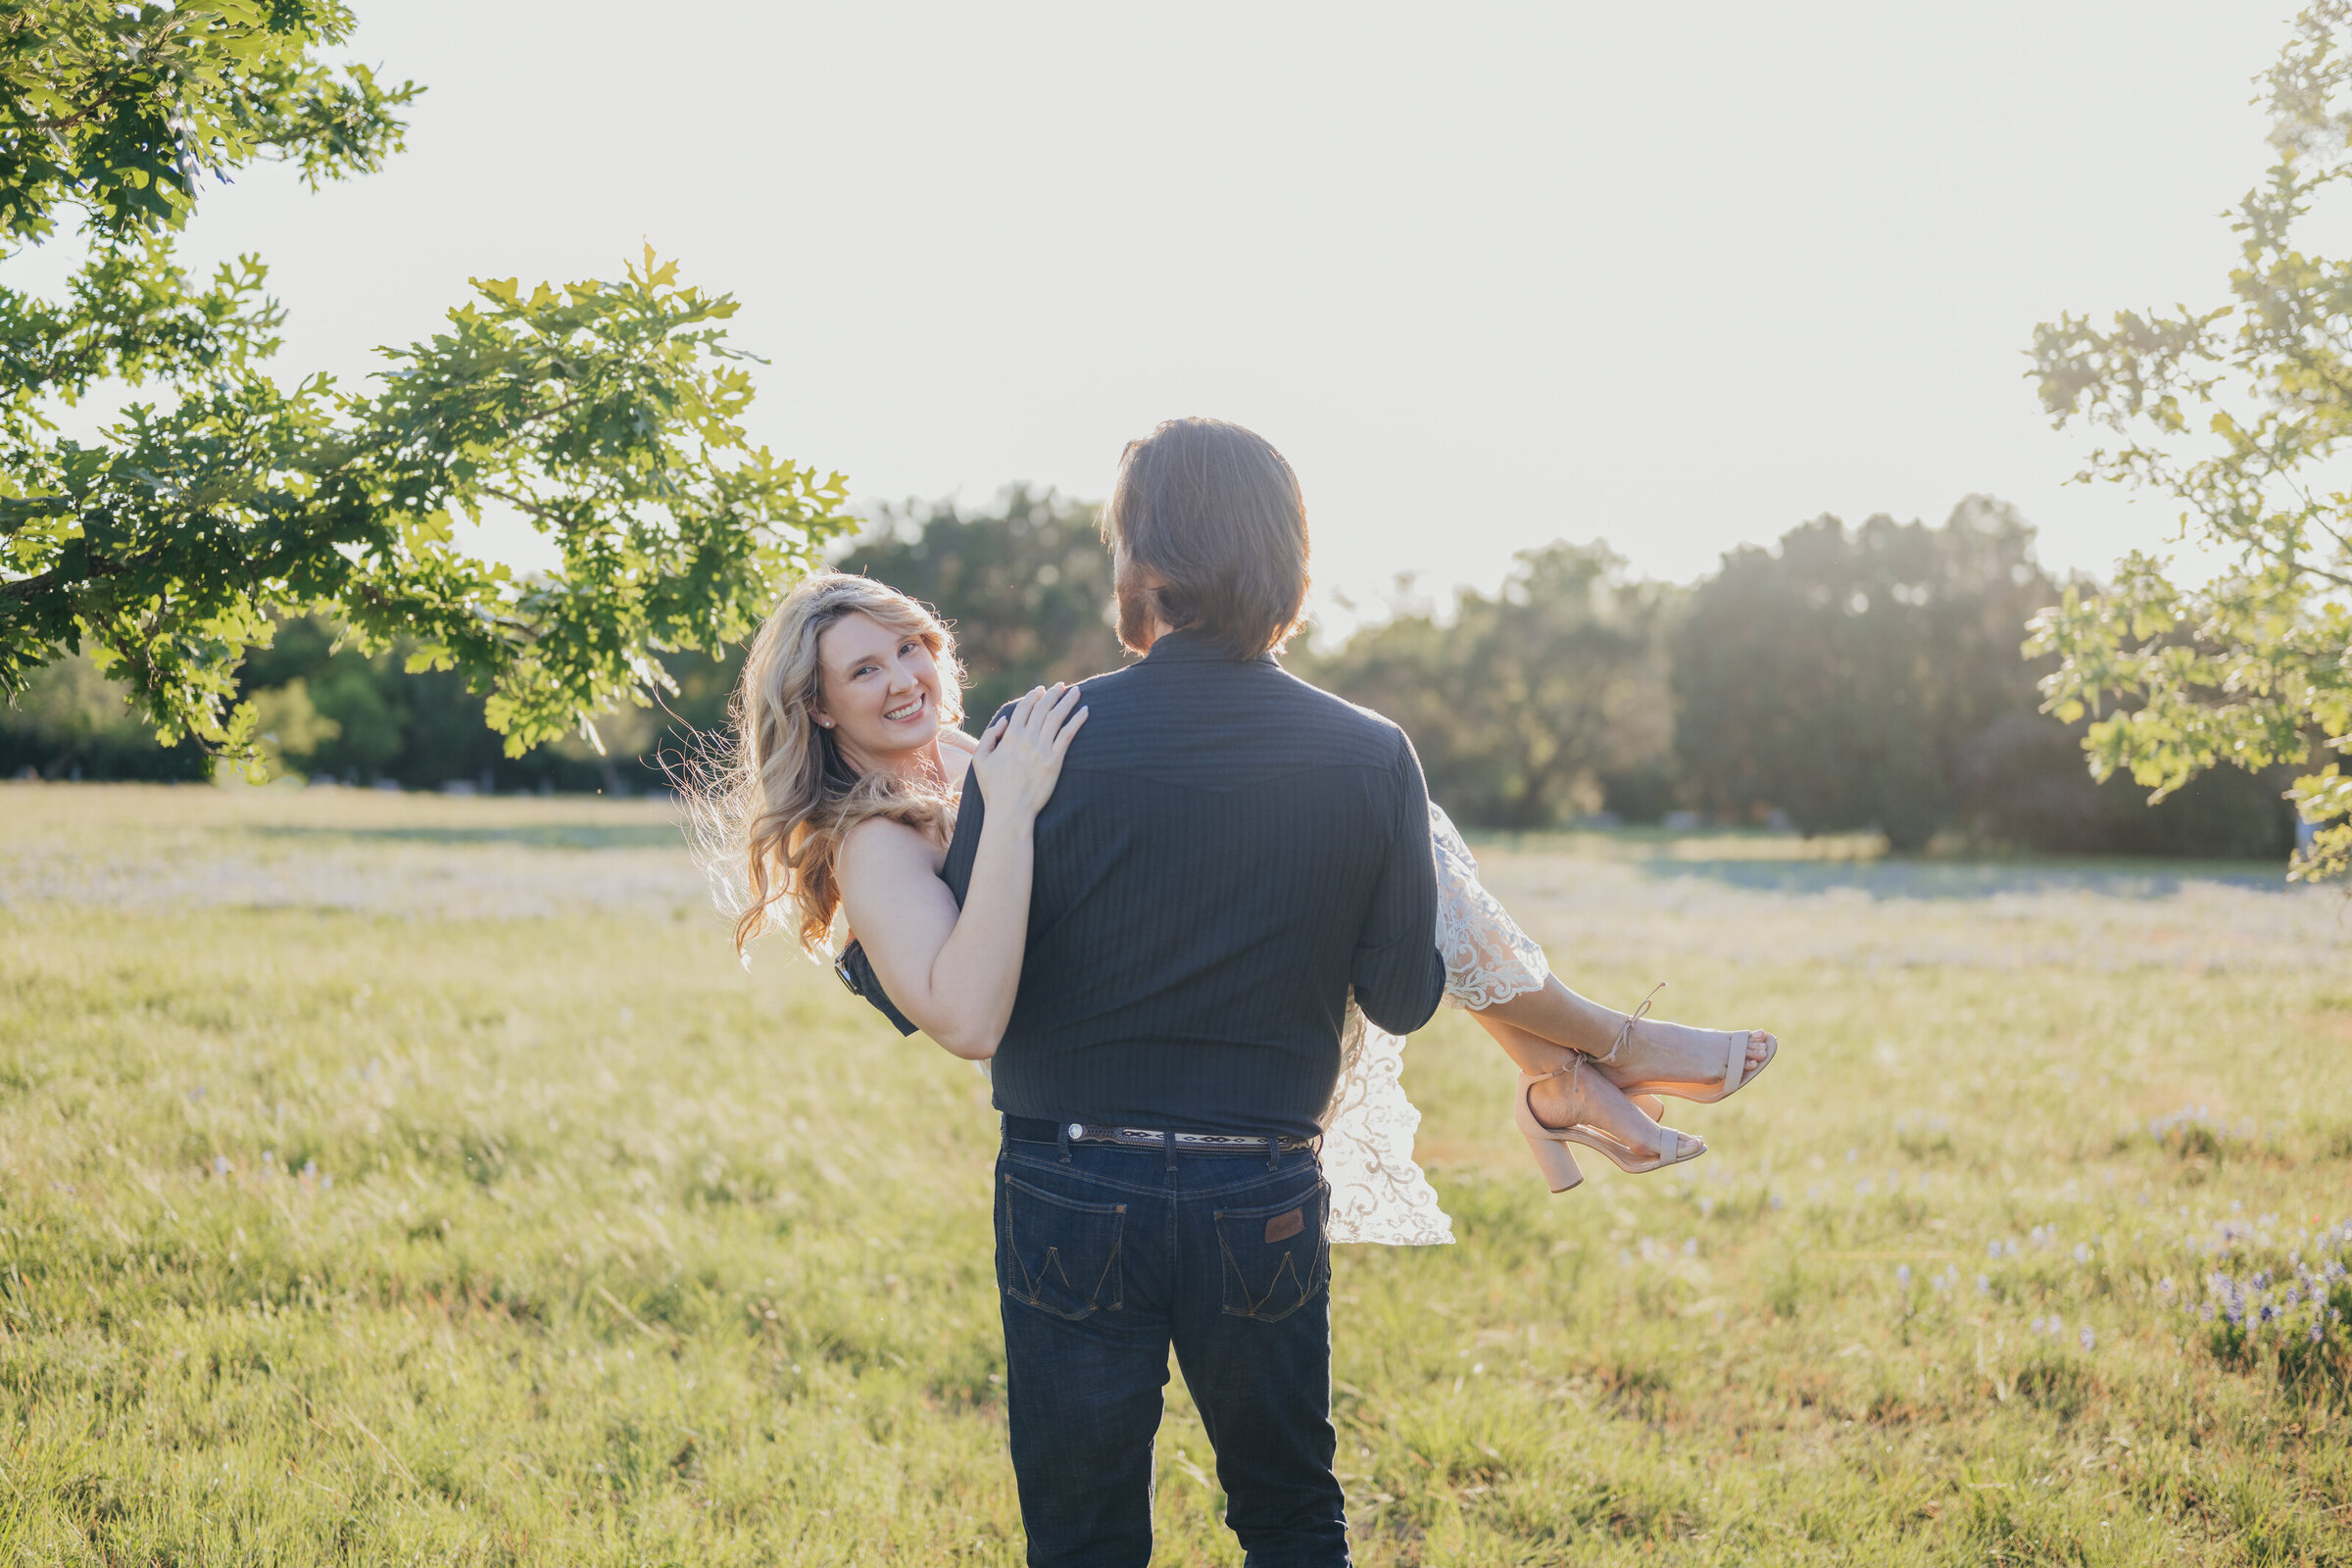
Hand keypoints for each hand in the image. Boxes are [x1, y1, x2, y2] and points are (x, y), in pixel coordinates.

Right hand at [969, 684, 1087, 822]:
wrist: (1010, 810)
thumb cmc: (993, 788)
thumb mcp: (980, 759)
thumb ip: (990, 736)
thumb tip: (1004, 720)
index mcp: (1009, 736)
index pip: (1024, 708)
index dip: (1033, 695)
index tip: (1041, 689)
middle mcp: (1027, 738)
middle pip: (1043, 708)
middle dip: (1053, 693)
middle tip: (1062, 686)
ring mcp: (1042, 749)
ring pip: (1057, 717)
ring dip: (1068, 701)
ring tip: (1076, 691)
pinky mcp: (1055, 760)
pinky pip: (1068, 734)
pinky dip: (1077, 720)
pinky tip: (1085, 711)